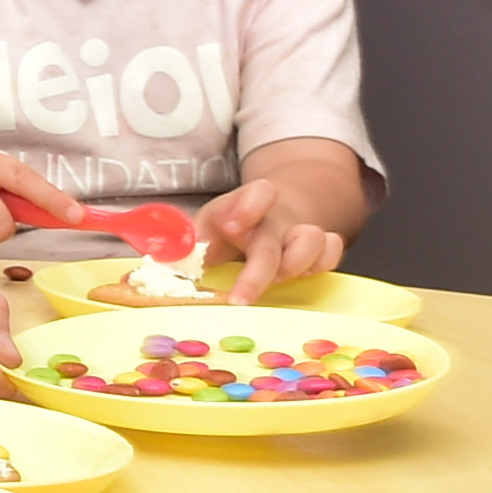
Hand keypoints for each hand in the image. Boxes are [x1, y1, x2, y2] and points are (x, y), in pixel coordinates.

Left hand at [198, 181, 347, 301]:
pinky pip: (332, 253)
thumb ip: (188, 243)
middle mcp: (276, 218)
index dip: (247, 208)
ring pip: (313, 240)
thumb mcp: (208, 225)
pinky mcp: (321, 249)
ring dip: (294, 266)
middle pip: (274, 240)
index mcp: (247, 204)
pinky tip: (304, 275)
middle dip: (257, 273)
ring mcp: (301, 232)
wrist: (277, 207)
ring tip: (276, 280)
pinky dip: (321, 265)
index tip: (230, 227)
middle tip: (239, 299)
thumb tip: (159, 264)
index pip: (258, 193)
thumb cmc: (233, 222)